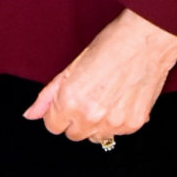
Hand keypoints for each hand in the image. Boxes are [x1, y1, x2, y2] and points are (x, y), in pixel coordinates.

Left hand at [27, 9, 176, 142]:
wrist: (146, 39)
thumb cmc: (109, 45)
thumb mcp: (71, 67)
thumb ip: (48, 96)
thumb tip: (30, 115)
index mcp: (70, 101)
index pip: (53, 127)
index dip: (58, 113)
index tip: (68, 102)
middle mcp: (90, 116)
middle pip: (74, 135)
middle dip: (77, 120)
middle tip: (89, 98)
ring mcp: (114, 122)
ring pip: (97, 137)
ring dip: (98, 124)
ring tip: (107, 98)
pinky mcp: (134, 123)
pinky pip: (119, 133)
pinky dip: (118, 122)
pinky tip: (122, 99)